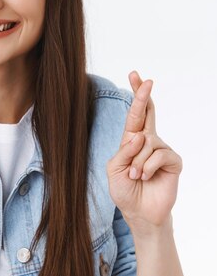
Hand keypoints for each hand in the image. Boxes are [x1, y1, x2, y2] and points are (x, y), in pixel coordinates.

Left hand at [106, 71, 182, 233]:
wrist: (139, 212)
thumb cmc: (125, 189)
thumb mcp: (115, 169)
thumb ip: (124, 151)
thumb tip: (140, 136)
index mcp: (131, 140)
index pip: (134, 114)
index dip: (136, 95)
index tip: (135, 75)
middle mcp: (148, 141)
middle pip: (148, 113)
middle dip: (143, 96)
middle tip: (146, 80)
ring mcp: (162, 150)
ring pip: (147, 143)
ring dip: (137, 162)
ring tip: (136, 176)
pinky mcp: (173, 161)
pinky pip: (159, 155)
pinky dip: (148, 167)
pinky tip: (146, 177)